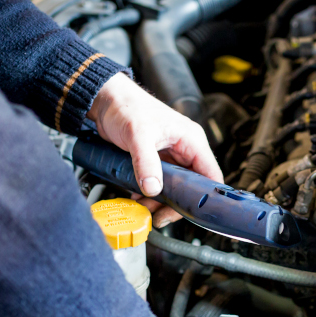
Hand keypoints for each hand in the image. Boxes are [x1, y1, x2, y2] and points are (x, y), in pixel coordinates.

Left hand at [87, 73, 222, 226]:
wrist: (105, 101)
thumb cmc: (126, 106)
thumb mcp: (138, 135)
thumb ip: (146, 163)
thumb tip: (153, 188)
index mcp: (191, 140)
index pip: (210, 175)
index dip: (204, 196)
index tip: (190, 211)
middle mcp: (184, 150)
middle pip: (191, 187)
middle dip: (175, 203)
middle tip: (160, 215)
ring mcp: (169, 157)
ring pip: (173, 188)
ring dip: (159, 201)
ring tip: (144, 208)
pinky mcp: (155, 162)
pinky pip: (158, 184)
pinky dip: (149, 194)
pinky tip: (138, 199)